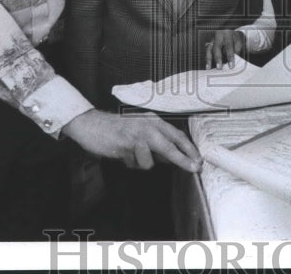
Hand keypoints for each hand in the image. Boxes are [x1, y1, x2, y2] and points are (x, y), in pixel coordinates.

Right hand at [62, 109, 201, 172]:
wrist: (92, 124)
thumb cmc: (117, 130)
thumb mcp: (140, 131)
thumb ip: (156, 143)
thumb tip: (173, 158)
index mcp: (153, 120)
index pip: (176, 135)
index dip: (188, 148)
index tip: (198, 159)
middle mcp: (148, 125)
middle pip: (170, 146)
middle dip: (184, 159)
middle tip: (195, 168)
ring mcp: (137, 134)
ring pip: (150, 161)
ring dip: (142, 163)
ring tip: (131, 155)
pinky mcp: (125, 144)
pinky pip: (135, 163)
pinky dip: (130, 163)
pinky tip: (122, 154)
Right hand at [205, 29, 245, 69]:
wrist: (229, 32)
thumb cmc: (235, 39)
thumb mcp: (238, 42)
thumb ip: (236, 50)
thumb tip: (232, 61)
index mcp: (227, 34)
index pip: (228, 46)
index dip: (230, 57)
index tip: (231, 66)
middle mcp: (218, 35)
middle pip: (217, 47)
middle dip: (218, 58)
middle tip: (219, 67)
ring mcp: (212, 39)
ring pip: (209, 49)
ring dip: (209, 59)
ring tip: (209, 68)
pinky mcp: (209, 43)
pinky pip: (207, 52)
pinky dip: (207, 59)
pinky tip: (208, 67)